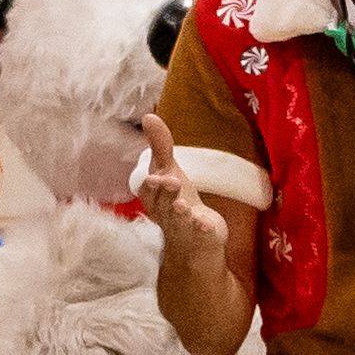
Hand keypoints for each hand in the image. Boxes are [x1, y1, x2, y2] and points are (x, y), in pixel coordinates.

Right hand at [138, 114, 228, 276]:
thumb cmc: (175, 200)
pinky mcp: (202, 237)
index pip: (148, 192)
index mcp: (153, 198)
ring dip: (180, 213)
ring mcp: (182, 228)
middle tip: (173, 182)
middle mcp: (164, 214)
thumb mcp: (168, 171)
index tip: (154, 176)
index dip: (151, 186)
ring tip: (184, 204)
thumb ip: (160, 146)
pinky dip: (202, 229)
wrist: (192, 237)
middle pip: (162, 204)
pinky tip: (206, 224)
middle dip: (166, 194)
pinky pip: (200, 234)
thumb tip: (148, 116)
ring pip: (178, 220)